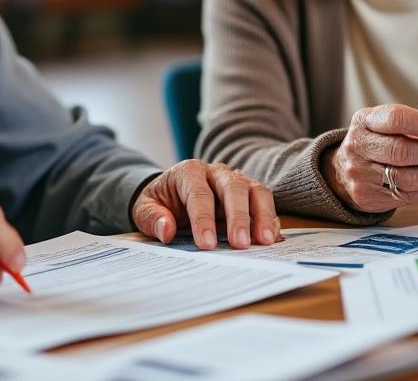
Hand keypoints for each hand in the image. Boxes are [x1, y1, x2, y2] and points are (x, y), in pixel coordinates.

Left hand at [133, 160, 278, 249]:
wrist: (172, 193)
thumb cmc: (161, 201)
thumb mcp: (145, 208)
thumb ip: (153, 218)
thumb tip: (166, 230)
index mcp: (189, 172)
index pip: (199, 194)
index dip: (203, 219)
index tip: (206, 244)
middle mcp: (216, 172)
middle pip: (233, 187)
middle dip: (238, 216)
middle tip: (240, 243)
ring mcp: (236, 180)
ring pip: (256, 191)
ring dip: (262, 216)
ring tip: (264, 241)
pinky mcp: (249, 193)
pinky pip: (264, 201)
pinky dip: (270, 219)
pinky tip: (272, 238)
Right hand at [321, 105, 417, 212]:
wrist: (343, 169)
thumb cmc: (374, 142)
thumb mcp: (382, 125)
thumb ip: (410, 126)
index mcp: (364, 121)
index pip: (396, 119)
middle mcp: (358, 146)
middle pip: (402, 151)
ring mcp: (360, 173)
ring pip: (406, 177)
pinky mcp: (368, 196)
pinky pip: (404, 195)